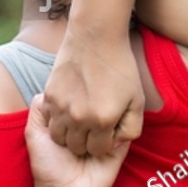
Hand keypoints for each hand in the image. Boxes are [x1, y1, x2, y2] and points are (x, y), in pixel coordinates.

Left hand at [24, 93, 130, 186]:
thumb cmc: (47, 165)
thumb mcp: (34, 132)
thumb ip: (39, 109)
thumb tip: (50, 88)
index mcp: (73, 120)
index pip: (80, 97)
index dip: (77, 91)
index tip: (75, 87)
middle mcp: (90, 125)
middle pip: (98, 103)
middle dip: (93, 100)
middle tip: (90, 99)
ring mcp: (106, 136)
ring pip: (113, 114)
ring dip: (106, 114)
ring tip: (99, 116)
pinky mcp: (119, 148)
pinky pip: (126, 132)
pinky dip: (119, 127)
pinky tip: (110, 126)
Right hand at [40, 30, 144, 157]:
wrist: (96, 36)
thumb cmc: (121, 67)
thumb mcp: (137, 100)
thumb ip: (131, 128)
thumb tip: (116, 143)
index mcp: (103, 120)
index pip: (98, 150)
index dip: (104, 142)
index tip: (107, 129)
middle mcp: (80, 118)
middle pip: (78, 147)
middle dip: (87, 141)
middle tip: (93, 126)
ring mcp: (62, 107)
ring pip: (60, 137)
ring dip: (70, 134)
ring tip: (79, 120)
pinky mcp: (50, 96)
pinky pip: (50, 120)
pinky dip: (58, 119)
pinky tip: (69, 108)